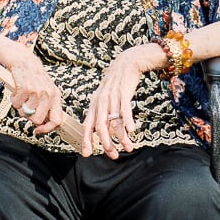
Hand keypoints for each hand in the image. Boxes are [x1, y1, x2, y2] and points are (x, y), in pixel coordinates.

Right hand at [0, 45, 64, 137]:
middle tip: (25, 107)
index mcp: (55, 96)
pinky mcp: (25, 88)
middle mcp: (48, 94)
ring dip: (20, 106)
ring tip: (21, 96)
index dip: (47, 129)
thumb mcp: (46, 89)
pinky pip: (17, 104)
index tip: (38, 130)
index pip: (57, 120)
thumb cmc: (33, 76)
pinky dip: (14, 99)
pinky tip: (16, 91)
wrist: (23, 59)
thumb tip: (42, 123)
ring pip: (26, 113)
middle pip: (38, 120)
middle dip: (29, 116)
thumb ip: (46, 105)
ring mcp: (37, 91)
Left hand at [81, 44, 162, 159]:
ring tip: (127, 148)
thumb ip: (102, 114)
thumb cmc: (116, 84)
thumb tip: (103, 132)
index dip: (86, 140)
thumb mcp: (104, 98)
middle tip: (113, 155)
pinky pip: (125, 109)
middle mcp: (101, 102)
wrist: (126, 64)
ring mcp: (112, 98)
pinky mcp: (123, 93)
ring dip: (121, 137)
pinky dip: (128, 121)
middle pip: (100, 126)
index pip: (87, 125)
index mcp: (95, 104)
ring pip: (114, 121)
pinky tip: (132, 130)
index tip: (87, 153)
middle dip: (106, 143)